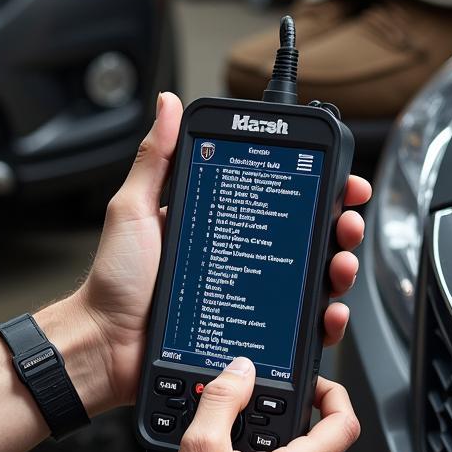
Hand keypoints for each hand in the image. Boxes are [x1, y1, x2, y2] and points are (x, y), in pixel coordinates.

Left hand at [76, 92, 372, 407]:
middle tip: (345, 220)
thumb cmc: (116, 281)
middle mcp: (236, 254)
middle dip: (336, 224)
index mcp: (214, 220)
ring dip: (337, 265)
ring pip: (308, 278)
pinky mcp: (250, 332)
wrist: (106, 346)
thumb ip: (154, 159)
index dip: (310, 186)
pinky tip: (329, 308)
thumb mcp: (134, 209)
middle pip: (302, 235)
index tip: (337, 178)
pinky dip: (324, 318)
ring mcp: (245, 294)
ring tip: (340, 259)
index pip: (272, 196)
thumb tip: (167, 105)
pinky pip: (296, 325)